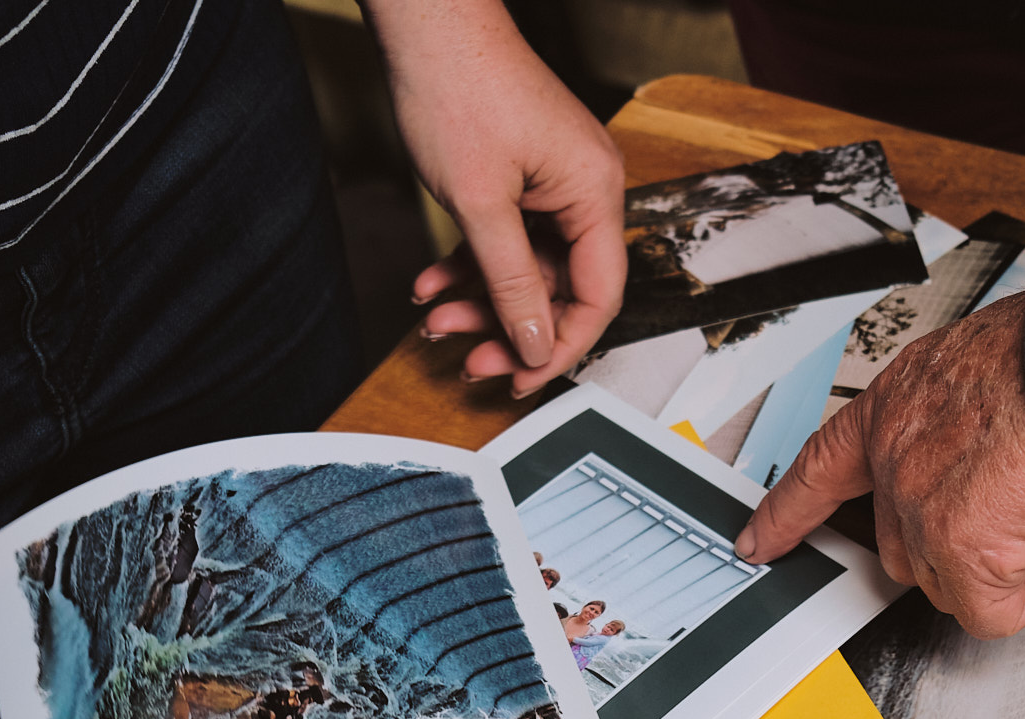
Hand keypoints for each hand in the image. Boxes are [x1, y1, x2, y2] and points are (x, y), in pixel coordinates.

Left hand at [369, 0, 624, 395]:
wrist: (427, 25)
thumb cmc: (458, 90)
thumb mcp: (481, 205)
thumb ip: (512, 281)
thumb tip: (536, 343)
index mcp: (594, 193)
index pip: (598, 296)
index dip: (561, 346)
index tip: (523, 378)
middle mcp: (584, 190)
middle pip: (560, 286)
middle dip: (511, 326)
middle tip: (472, 360)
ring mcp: (553, 183)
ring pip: (526, 268)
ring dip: (481, 300)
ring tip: (437, 320)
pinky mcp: (522, 177)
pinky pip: (506, 239)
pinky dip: (470, 265)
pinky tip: (432, 285)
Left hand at [734, 290, 1024, 638]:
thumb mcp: (988, 373)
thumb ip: (963, 426)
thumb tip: (991, 465)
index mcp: (895, 404)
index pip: (822, 467)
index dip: (788, 511)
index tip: (758, 540)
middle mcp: (895, 456)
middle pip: (901, 546)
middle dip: (961, 542)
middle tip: (1018, 509)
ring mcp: (921, 506)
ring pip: (949, 582)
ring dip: (1006, 562)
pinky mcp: (961, 548)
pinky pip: (991, 612)